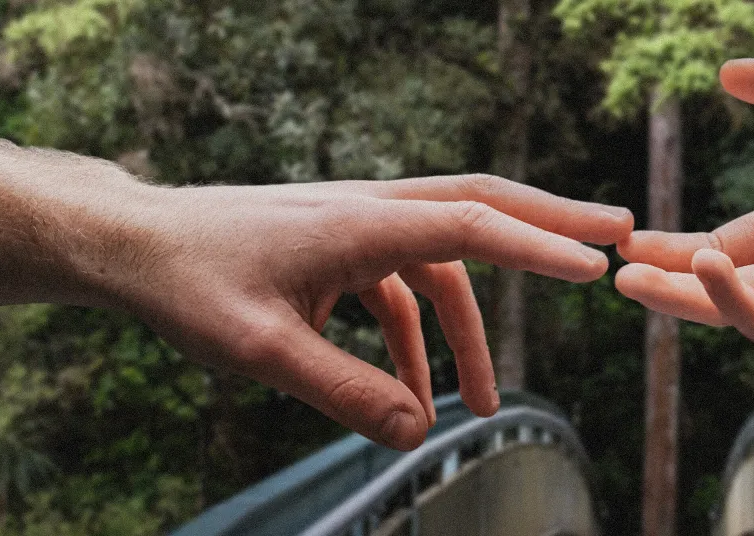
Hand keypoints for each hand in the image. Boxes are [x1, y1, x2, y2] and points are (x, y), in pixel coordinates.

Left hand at [108, 175, 630, 449]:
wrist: (136, 246)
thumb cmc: (191, 285)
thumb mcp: (263, 351)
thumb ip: (345, 393)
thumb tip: (422, 432)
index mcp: (359, 222)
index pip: (469, 225)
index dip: (537, 244)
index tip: (595, 265)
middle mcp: (371, 211)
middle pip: (482, 206)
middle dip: (550, 224)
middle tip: (617, 235)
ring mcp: (360, 226)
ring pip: (447, 263)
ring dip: (471, 332)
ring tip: (487, 405)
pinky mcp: (345, 249)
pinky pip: (404, 291)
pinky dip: (418, 343)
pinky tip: (414, 397)